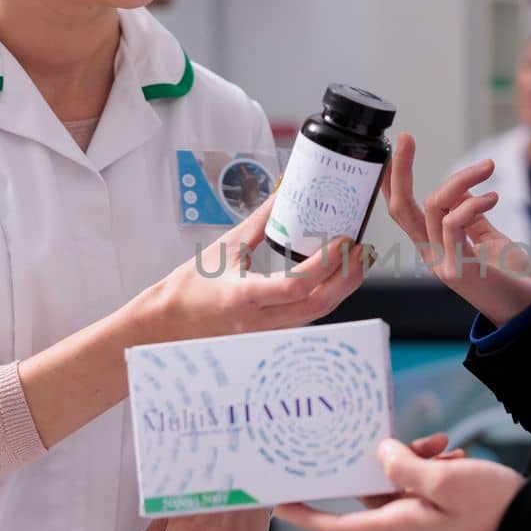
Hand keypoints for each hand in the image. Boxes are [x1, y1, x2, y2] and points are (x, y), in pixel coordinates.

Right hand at [152, 189, 369, 342]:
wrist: (169, 322)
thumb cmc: (191, 287)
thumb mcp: (225, 247)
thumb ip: (260, 222)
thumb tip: (285, 194)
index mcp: (244, 297)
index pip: (296, 286)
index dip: (326, 265)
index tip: (343, 241)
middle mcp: (259, 321)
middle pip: (317, 305)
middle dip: (347, 278)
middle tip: (361, 250)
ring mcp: (266, 333)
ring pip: (316, 314)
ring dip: (341, 288)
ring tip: (356, 261)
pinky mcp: (270, 335)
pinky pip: (306, 317)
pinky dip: (325, 297)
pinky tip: (334, 279)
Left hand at [275, 436, 524, 530]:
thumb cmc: (490, 505)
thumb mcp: (445, 481)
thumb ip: (406, 466)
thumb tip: (380, 453)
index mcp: (399, 522)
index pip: (340, 526)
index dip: (307, 517)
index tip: (279, 505)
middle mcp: (406, 519)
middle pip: (370, 489)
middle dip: (370, 461)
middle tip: (366, 434)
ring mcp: (425, 512)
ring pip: (399, 477)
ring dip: (411, 456)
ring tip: (438, 442)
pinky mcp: (444, 503)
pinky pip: (424, 478)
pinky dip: (432, 461)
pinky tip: (451, 448)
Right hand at [381, 132, 530, 326]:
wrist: (528, 310)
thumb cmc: (509, 276)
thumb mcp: (486, 237)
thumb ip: (470, 215)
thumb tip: (461, 189)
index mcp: (434, 245)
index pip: (403, 210)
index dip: (393, 181)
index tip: (395, 148)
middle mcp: (431, 253)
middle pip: (401, 208)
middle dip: (400, 171)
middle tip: (406, 138)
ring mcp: (441, 262)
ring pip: (433, 207)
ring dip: (461, 180)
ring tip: (488, 169)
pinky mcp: (458, 269)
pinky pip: (454, 224)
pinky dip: (473, 203)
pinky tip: (493, 197)